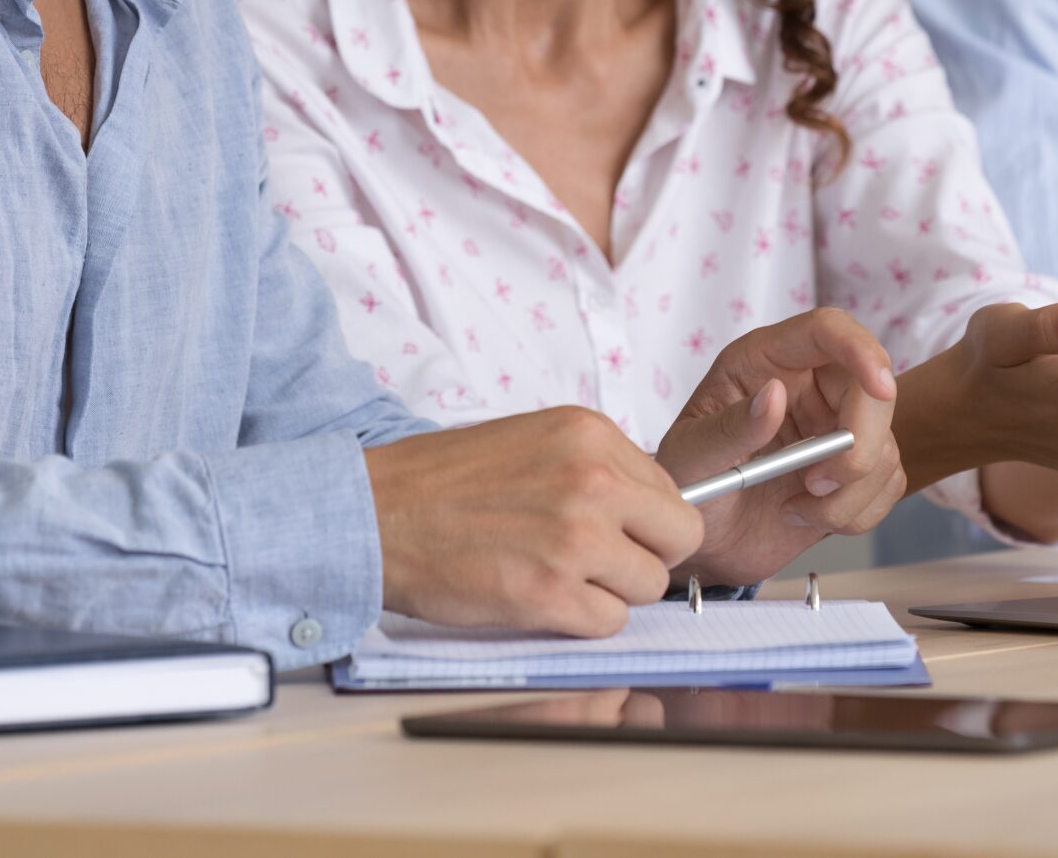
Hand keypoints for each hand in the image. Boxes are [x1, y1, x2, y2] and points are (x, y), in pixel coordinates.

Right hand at [367, 406, 700, 635]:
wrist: (378, 512)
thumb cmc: (445, 481)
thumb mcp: (536, 441)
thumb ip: (597, 468)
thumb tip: (649, 508)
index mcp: (591, 436)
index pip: (673, 491)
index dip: (649, 521)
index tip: (624, 533)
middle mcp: (593, 481)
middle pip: (679, 538)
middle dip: (648, 556)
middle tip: (604, 563)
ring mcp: (574, 538)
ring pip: (648, 586)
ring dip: (612, 592)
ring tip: (561, 578)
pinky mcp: (549, 592)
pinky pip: (609, 623)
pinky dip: (583, 622)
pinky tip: (544, 599)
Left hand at [656, 308, 903, 585]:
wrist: (705, 541)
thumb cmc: (689, 488)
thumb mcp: (690, 457)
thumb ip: (727, 428)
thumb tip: (772, 395)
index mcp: (767, 361)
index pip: (827, 330)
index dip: (860, 349)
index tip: (879, 387)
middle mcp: (809, 386)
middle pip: (873, 390)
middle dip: (860, 444)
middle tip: (817, 483)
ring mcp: (835, 427)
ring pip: (884, 446)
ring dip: (848, 492)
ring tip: (794, 508)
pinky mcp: (855, 469)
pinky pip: (887, 484)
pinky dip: (854, 512)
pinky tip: (807, 516)